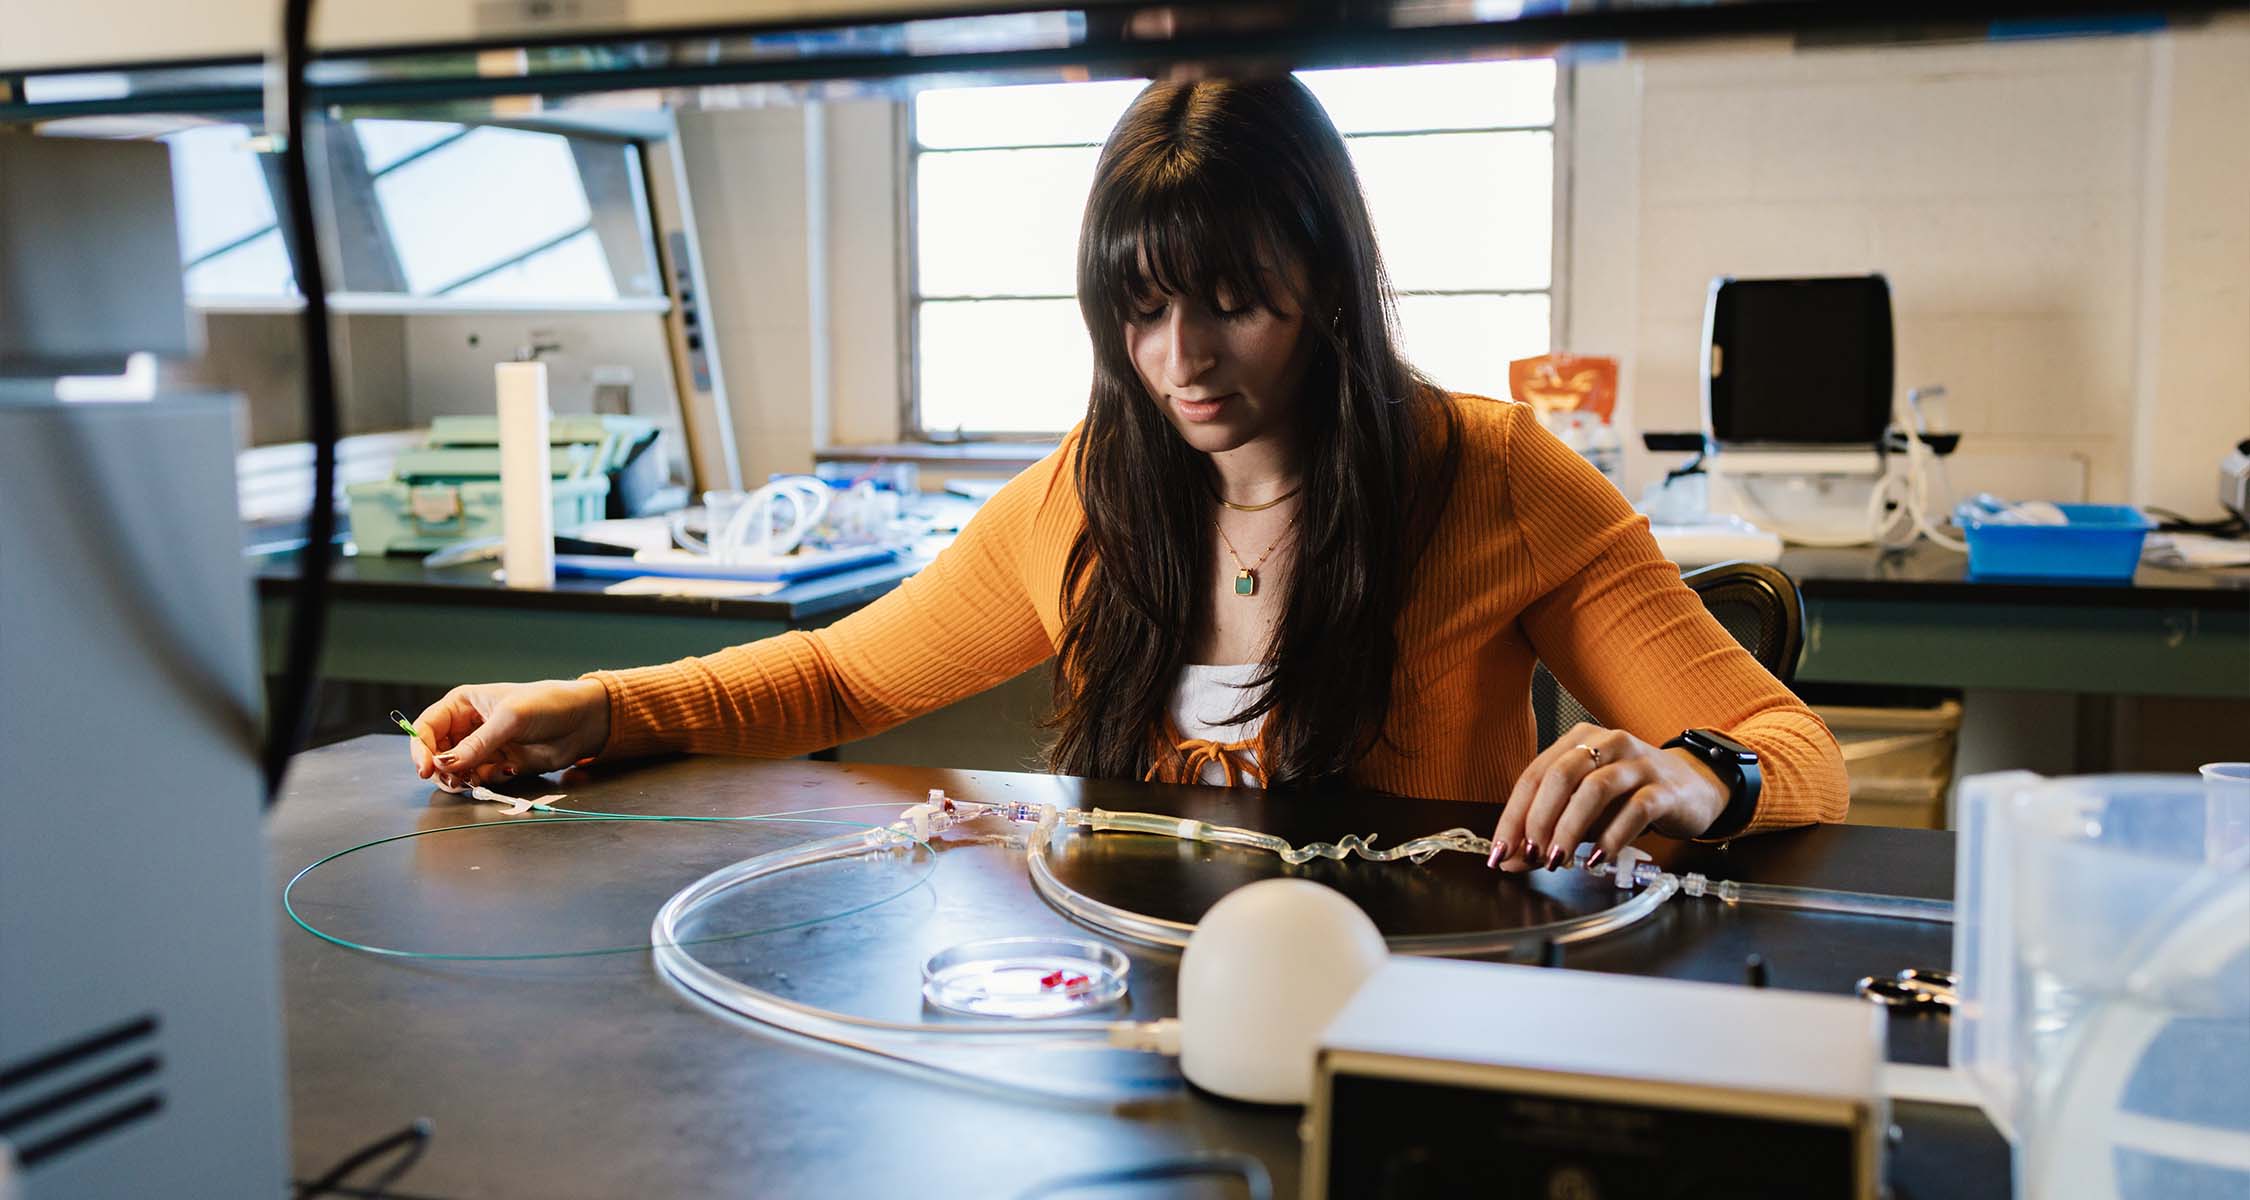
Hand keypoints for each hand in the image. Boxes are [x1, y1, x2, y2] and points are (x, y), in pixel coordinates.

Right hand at [407, 679, 610, 790]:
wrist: (583, 721)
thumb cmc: (547, 705)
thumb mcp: (509, 719)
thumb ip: (476, 744)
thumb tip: (444, 765)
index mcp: (463, 704)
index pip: (427, 727)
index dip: (421, 749)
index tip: (426, 770)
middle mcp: (468, 725)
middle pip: (437, 753)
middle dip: (441, 769)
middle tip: (455, 782)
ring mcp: (483, 746)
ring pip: (455, 770)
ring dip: (461, 779)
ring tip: (476, 781)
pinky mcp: (498, 764)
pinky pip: (478, 778)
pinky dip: (483, 782)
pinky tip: (504, 773)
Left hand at [1485, 724, 1729, 872]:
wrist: (1694, 789)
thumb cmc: (1629, 797)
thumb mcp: (1584, 811)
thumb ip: (1549, 831)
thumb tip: (1510, 860)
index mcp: (1579, 740)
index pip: (1534, 776)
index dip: (1513, 815)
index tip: (1500, 852)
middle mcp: (1607, 743)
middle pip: (1560, 776)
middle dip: (1538, 820)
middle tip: (1530, 856)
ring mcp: (1638, 763)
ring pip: (1594, 789)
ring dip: (1570, 829)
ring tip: (1558, 861)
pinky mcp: (1664, 789)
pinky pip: (1635, 810)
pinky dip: (1611, 837)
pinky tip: (1597, 859)